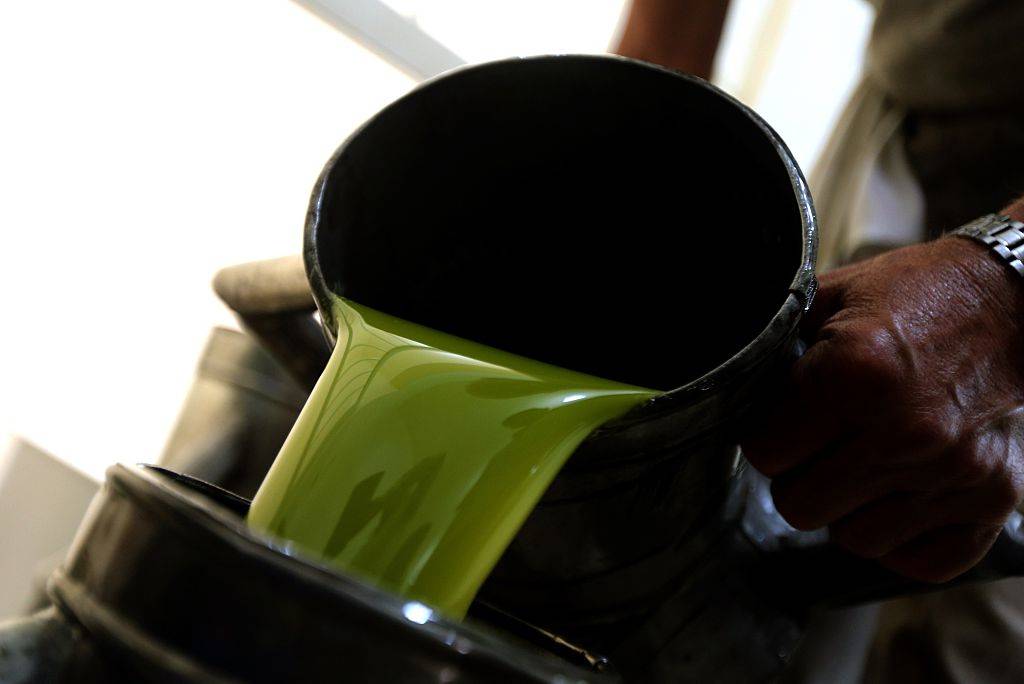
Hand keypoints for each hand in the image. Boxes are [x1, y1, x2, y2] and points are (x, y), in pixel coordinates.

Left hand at [741, 235, 1023, 581]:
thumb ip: (779, 343)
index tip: (782, 425)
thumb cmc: (920, 295)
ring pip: (854, 539)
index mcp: (853, 375)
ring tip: (862, 468)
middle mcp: (902, 432)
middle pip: (799, 505)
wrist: (1019, 300)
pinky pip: (922, 562)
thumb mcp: (836, 295)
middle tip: (818, 449)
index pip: (764, 454)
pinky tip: (899, 499)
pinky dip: (903, 540)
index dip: (767, 439)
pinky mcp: (994, 499)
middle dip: (798, 477)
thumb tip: (727, 378)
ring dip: (848, 509)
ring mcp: (952, 472)